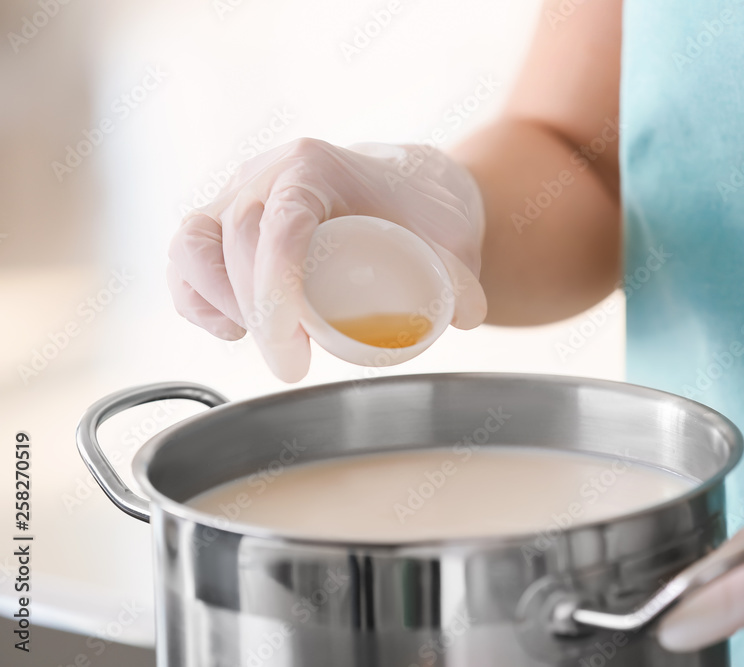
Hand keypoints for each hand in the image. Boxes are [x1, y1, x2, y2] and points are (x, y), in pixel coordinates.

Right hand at [167, 139, 486, 380]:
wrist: (406, 189)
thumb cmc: (424, 212)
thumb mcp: (452, 238)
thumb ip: (460, 274)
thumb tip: (463, 316)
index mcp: (316, 167)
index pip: (280, 227)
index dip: (276, 295)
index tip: (295, 352)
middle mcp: (267, 173)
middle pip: (235, 240)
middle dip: (255, 312)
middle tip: (291, 363)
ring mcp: (240, 194)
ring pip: (193, 242)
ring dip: (214, 302)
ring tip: (259, 340)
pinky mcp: (224, 221)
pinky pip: (186, 256)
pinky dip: (194, 297)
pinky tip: (229, 329)